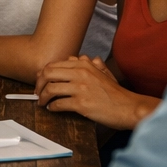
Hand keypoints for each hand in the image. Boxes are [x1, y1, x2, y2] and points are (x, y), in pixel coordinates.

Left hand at [35, 56, 153, 129]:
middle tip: (37, 92)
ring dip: (42, 97)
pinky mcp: (81, 104)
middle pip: (48, 74)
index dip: (43, 74)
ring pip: (51, 89)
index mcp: (84, 64)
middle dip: (38, 84)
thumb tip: (75, 58)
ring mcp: (81, 88)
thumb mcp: (103, 72)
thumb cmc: (116, 93)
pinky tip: (52, 109)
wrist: (128, 107)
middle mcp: (81, 73)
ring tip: (42, 102)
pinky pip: (59, 104)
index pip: (54, 65)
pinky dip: (52, 107)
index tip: (40, 81)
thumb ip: (90, 63)